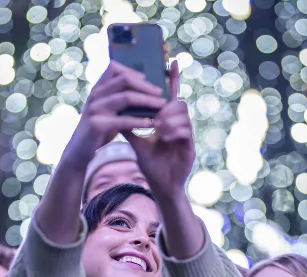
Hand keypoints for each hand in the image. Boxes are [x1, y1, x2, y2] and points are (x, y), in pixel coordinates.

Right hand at [61, 63, 166, 167]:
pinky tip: (151, 124)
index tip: (147, 79)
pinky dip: (139, 121)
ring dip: (147, 100)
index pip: (114, 68)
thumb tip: (144, 88)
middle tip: (160, 93)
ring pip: (126, 97)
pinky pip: (123, 120)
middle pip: (124, 80)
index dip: (132, 71)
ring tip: (161, 105)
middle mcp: (95, 95)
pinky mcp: (96, 125)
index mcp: (98, 89)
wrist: (79, 151)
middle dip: (145, 86)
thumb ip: (119, 97)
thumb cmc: (99, 129)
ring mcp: (94, 109)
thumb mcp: (107, 109)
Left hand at [124, 60, 192, 199]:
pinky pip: (185, 130)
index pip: (171, 95)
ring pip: (182, 114)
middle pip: (178, 102)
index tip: (171, 60)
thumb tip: (115, 108)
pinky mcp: (190, 146)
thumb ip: (130, 126)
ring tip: (157, 129)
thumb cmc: (152, 164)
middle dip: (165, 106)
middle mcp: (180, 125)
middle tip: (154, 116)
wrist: (160, 186)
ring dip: (167, 119)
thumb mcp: (137, 142)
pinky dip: (172, 131)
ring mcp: (186, 135)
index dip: (172, 78)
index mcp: (168, 121)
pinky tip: (163, 138)